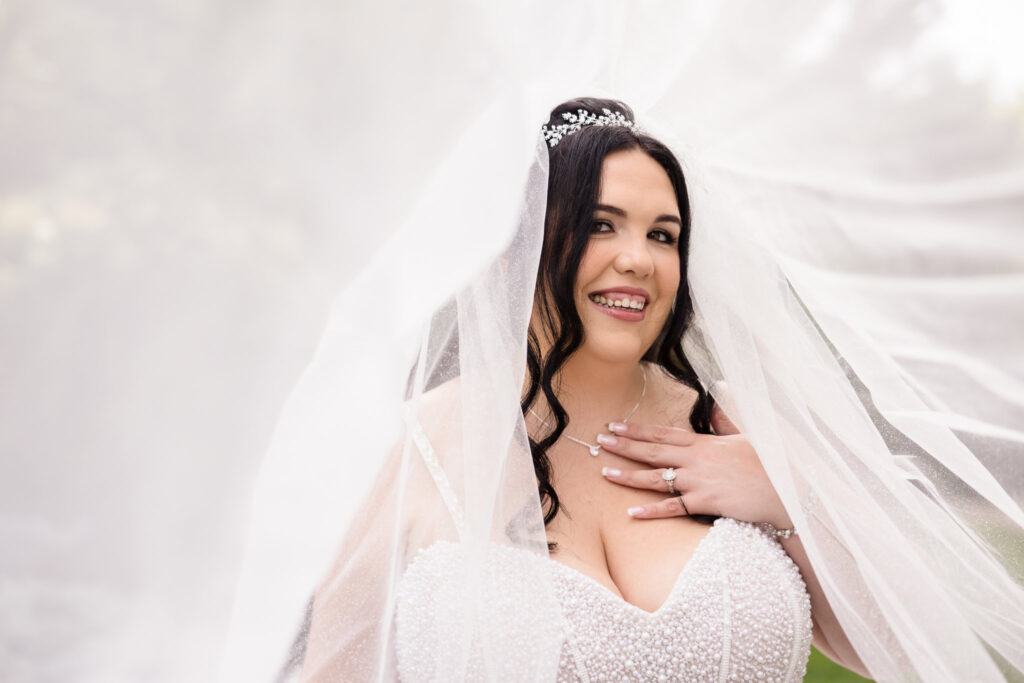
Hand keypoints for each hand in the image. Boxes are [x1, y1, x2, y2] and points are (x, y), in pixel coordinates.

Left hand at [596, 405, 791, 528]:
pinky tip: (631, 512)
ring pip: (657, 478)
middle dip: (624, 446)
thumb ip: (726, 418)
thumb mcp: (746, 434)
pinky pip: (673, 508)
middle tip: (600, 441)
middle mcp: (697, 460)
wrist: (788, 489)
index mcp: (705, 442)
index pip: (664, 433)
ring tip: (605, 473)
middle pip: (653, 451)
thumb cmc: (770, 462)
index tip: (616, 426)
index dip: (638, 430)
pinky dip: (651, 511)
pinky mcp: (706, 503)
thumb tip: (720, 391)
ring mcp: (700, 481)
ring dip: (629, 476)